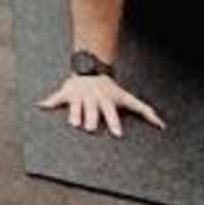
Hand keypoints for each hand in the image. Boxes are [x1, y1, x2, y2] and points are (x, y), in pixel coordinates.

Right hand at [39, 71, 162, 136]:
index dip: (114, 123)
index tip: (118, 134)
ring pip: (75, 106)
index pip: (111, 114)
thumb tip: (163, 126)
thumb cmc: (111, 90)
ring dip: (74, 113)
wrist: (92, 70)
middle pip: (92, 111)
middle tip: (89, 128)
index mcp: (106, 101)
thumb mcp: (128, 98)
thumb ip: (145, 111)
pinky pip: (55, 98)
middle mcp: (92, 99)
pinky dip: (47, 102)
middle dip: (91, 119)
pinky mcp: (66, 93)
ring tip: (73, 123)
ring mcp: (78, 96)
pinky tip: (40, 106)